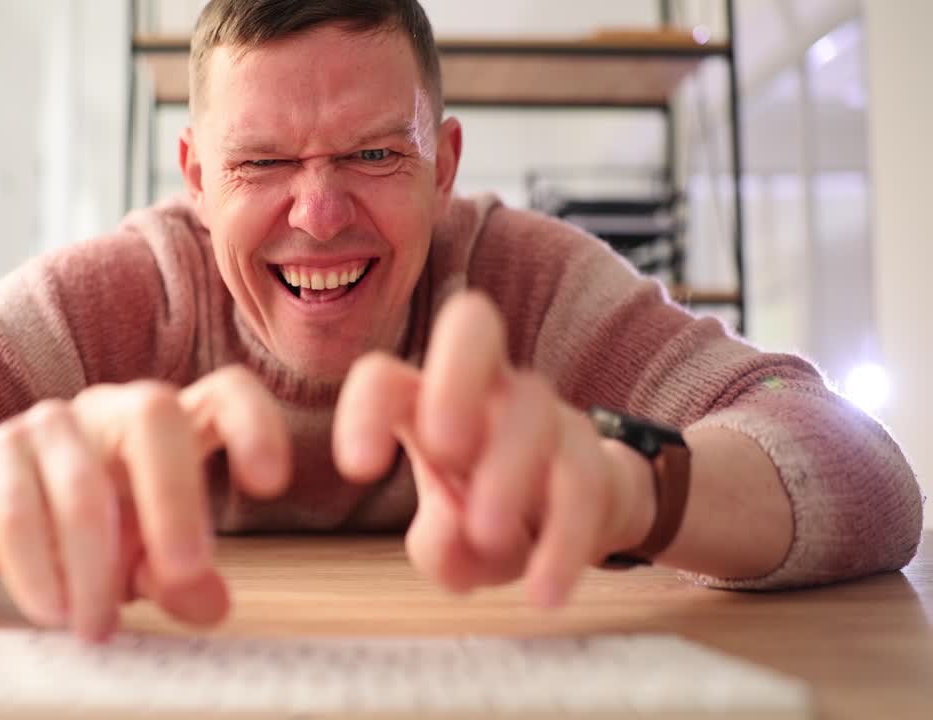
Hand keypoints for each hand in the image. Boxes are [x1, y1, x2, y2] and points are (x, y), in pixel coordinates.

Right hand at [0, 366, 290, 640]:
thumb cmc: (96, 526)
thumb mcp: (147, 557)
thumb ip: (181, 577)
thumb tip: (211, 604)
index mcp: (171, 424)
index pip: (225, 394)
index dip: (254, 425)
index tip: (270, 483)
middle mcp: (114, 409)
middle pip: (155, 417)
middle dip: (175, 497)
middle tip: (182, 571)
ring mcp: (52, 425)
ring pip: (82, 483)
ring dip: (93, 567)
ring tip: (99, 628)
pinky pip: (19, 511)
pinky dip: (39, 570)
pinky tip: (55, 610)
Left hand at [333, 291, 654, 606]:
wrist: (580, 515)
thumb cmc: (487, 514)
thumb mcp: (450, 544)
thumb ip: (440, 547)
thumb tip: (456, 535)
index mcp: (428, 400)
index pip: (385, 376)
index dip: (366, 408)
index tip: (359, 467)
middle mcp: (487, 389)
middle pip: (473, 325)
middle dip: (456, 377)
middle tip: (443, 446)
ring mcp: (545, 414)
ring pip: (532, 408)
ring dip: (508, 470)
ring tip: (489, 536)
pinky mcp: (593, 457)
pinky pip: (583, 483)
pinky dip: (561, 542)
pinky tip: (542, 594)